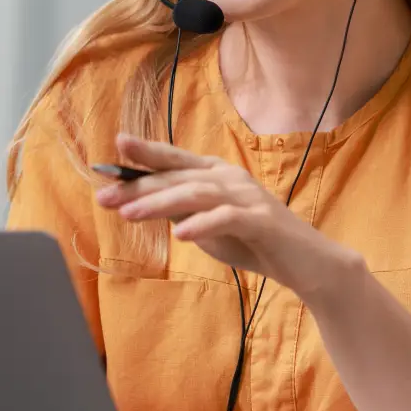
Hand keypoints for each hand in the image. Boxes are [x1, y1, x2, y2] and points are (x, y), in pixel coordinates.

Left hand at [93, 133, 363, 295]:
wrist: (306, 263)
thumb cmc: (255, 242)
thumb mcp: (209, 225)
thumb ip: (181, 209)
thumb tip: (141, 201)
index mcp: (218, 174)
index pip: (176, 159)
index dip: (146, 152)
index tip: (114, 147)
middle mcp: (231, 178)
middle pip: (179, 176)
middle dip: (140, 185)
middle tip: (104, 196)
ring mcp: (248, 197)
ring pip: (197, 193)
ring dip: (160, 202)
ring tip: (130, 214)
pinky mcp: (262, 221)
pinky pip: (228, 218)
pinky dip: (202, 224)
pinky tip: (180, 233)